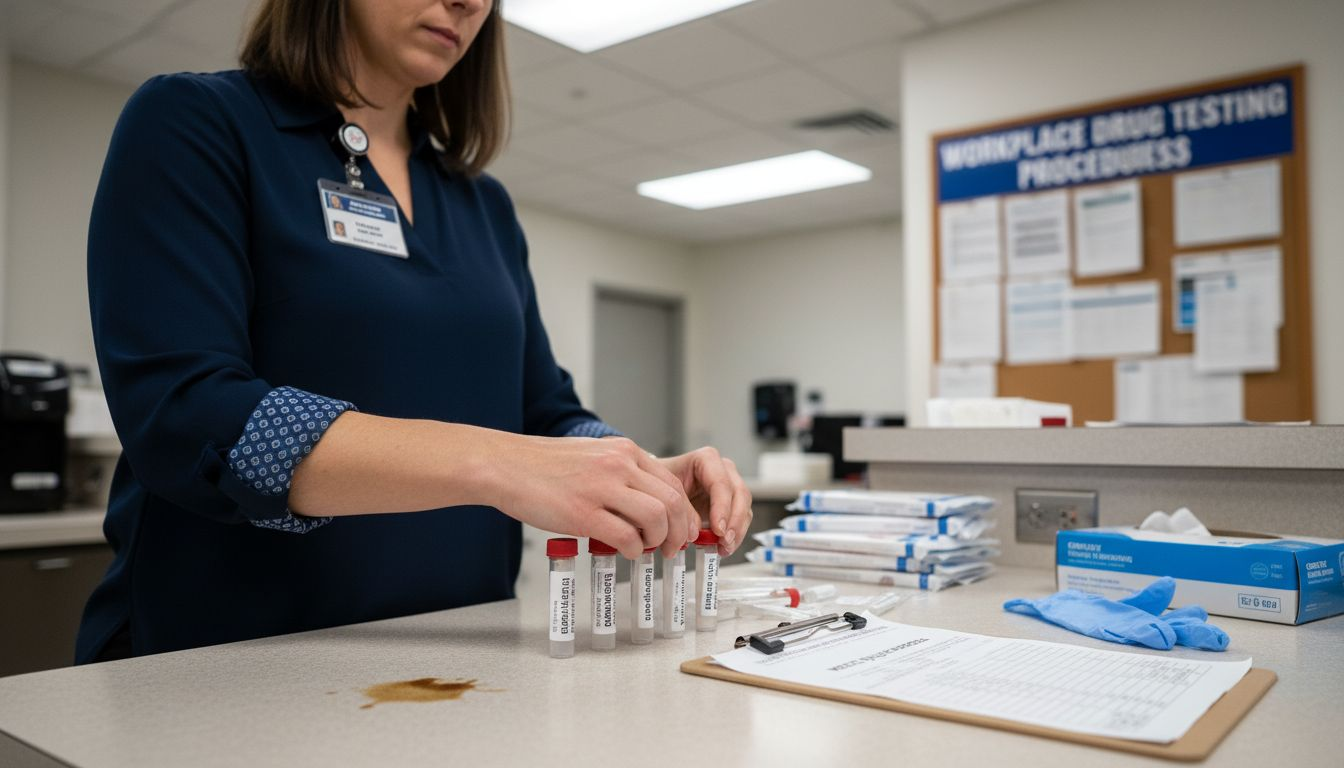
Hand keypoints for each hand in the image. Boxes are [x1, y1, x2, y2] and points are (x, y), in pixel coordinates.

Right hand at [486, 434, 698, 558]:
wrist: (504, 465)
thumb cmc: (542, 465)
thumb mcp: (592, 455)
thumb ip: (620, 473)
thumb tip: (643, 503)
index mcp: (623, 451)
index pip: (672, 483)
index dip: (683, 512)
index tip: (682, 529)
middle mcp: (618, 465)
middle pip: (672, 501)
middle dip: (679, 531)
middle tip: (672, 548)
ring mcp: (601, 488)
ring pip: (656, 518)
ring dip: (657, 540)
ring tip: (646, 549)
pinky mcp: (582, 513)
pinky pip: (625, 536)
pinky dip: (633, 549)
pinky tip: (625, 551)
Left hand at [658, 447, 752, 554]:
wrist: (660, 488)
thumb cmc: (660, 483)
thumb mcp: (664, 490)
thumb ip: (680, 508)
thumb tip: (695, 530)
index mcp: (706, 459)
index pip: (721, 482)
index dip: (722, 507)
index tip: (718, 529)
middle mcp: (723, 470)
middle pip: (739, 494)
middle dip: (734, 521)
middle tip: (724, 540)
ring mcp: (730, 486)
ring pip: (744, 508)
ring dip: (737, 531)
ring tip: (724, 548)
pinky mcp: (732, 504)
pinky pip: (741, 519)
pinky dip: (735, 535)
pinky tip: (723, 548)